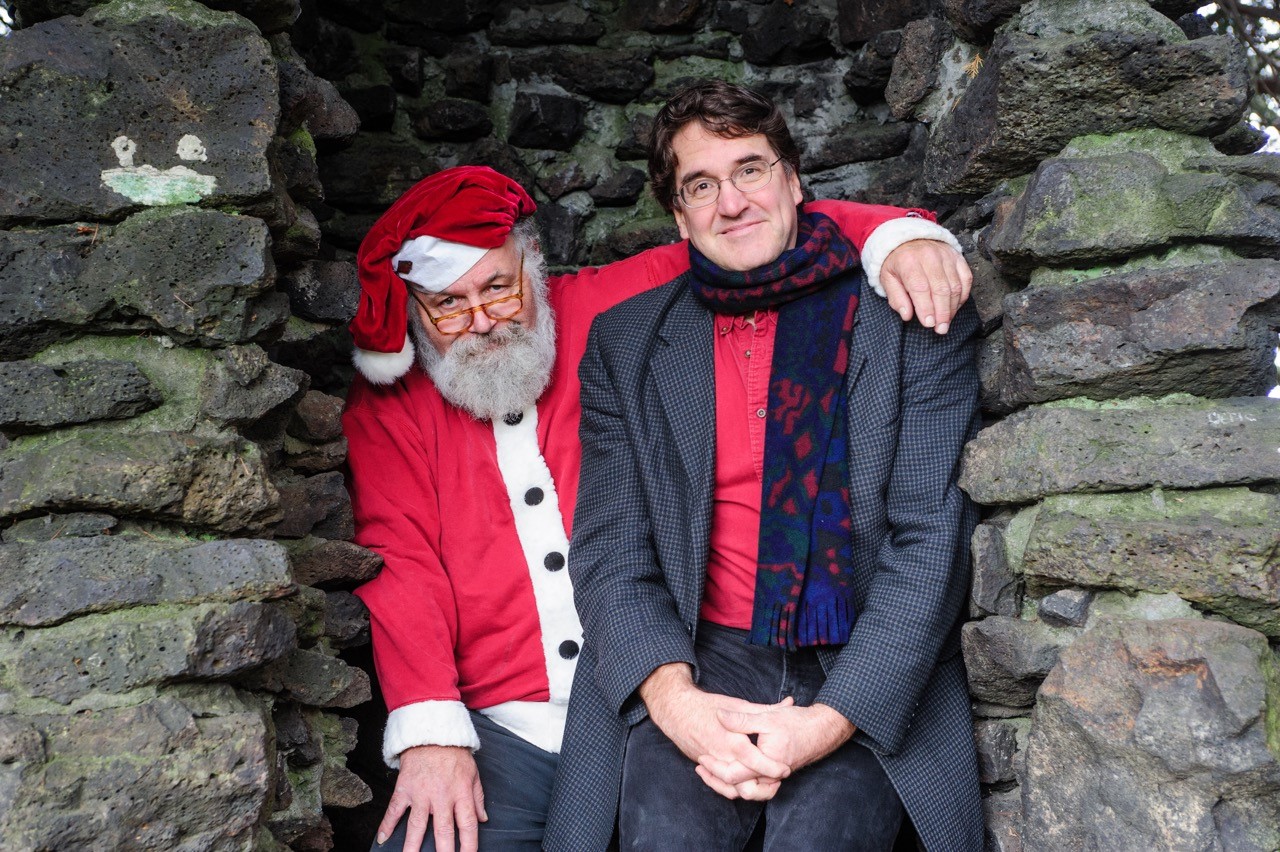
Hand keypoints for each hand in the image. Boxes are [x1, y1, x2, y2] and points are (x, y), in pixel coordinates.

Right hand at [375, 744, 486, 851]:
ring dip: (413, 846)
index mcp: (461, 793)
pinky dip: (387, 825)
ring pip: (417, 826)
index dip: (469, 845)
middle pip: (443, 831)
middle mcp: (441, 797)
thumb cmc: (454, 754)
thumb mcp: (473, 773)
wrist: (431, 733)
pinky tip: (382, 840)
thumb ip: (477, 798)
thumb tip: (483, 819)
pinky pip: (394, 810)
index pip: (468, 825)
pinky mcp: (404, 789)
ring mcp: (421, 794)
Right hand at [639, 664, 791, 798]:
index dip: (774, 769)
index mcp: (733, 741)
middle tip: (778, 780)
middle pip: (747, 784)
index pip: (758, 763)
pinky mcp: (706, 768)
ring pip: (735, 789)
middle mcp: (723, 757)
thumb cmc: (708, 705)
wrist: (677, 711)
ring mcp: (713, 765)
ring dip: (752, 791)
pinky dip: (734, 788)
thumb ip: (765, 709)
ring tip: (766, 783)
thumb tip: (789, 703)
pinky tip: (745, 782)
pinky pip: (721, 786)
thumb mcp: (739, 704)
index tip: (785, 768)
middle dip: (766, 787)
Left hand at [703, 702, 855, 797]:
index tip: (702, 757)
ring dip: (726, 783)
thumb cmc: (796, 722)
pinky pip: (754, 786)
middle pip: (738, 789)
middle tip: (700, 767)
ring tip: (709, 771)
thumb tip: (719, 716)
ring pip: (746, 791)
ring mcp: (773, 778)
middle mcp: (769, 776)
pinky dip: (739, 780)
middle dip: (716, 781)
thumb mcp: (766, 717)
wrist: (822, 730)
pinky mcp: (774, 775)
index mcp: (765, 763)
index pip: (734, 775)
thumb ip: (741, 719)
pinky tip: (728, 767)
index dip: (715, 768)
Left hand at [879, 239, 971, 334]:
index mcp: (908, 261)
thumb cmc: (897, 261)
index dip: (926, 308)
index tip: (929, 323)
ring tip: (946, 321)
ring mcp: (946, 255)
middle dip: (942, 312)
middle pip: (941, 289)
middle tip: (941, 329)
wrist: (909, 238)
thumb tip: (907, 315)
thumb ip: (896, 297)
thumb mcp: (887, 278)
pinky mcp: (957, 257)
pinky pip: (966, 278)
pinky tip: (955, 307)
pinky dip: (963, 295)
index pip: (920, 288)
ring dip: (952, 307)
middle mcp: (929, 256)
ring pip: (955, 285)